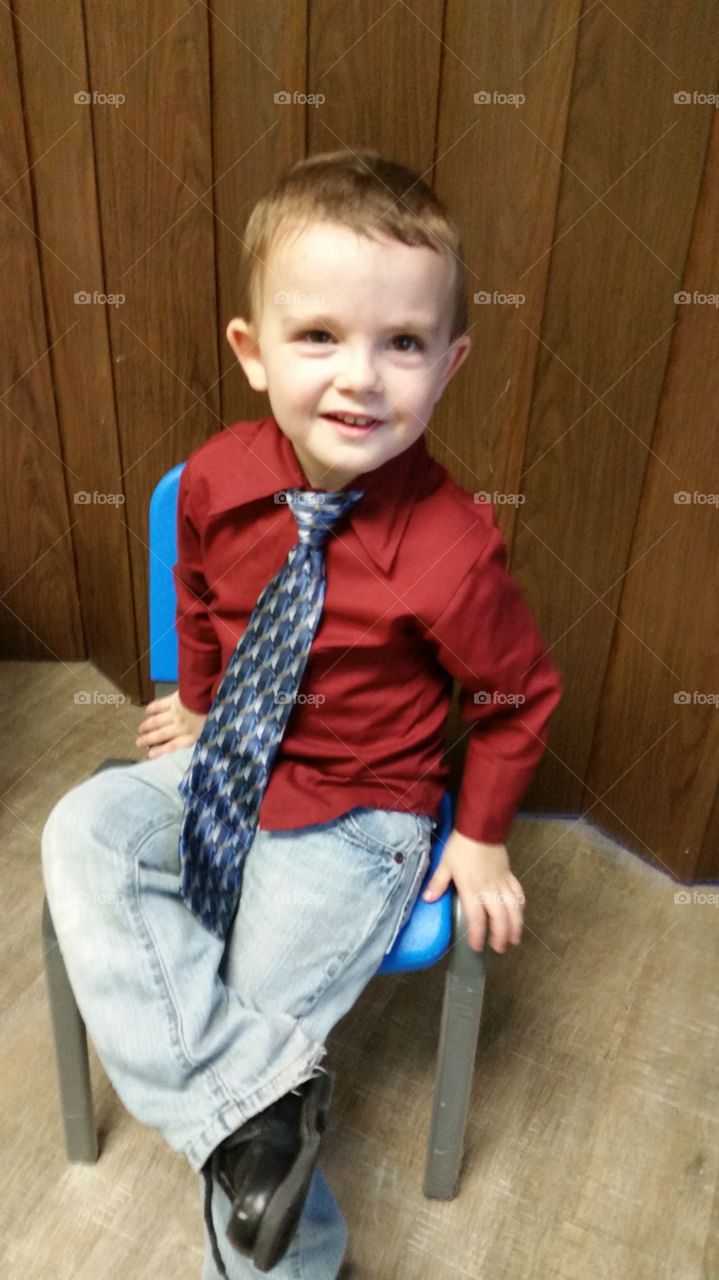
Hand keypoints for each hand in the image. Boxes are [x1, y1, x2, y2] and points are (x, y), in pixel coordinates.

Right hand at [136, 690, 206, 757]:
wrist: (211, 695)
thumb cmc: (215, 713)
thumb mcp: (210, 729)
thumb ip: (200, 735)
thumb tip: (193, 742)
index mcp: (192, 735)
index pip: (173, 745)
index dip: (161, 750)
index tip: (150, 755)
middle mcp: (181, 726)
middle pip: (162, 734)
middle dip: (149, 739)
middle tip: (138, 742)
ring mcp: (176, 713)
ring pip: (158, 721)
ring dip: (148, 725)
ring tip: (140, 729)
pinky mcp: (173, 700)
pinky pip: (160, 705)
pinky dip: (152, 708)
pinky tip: (147, 711)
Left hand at [422, 829, 524, 953]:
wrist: (481, 828)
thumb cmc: (461, 846)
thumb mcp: (445, 864)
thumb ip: (438, 883)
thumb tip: (427, 899)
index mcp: (471, 888)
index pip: (476, 917)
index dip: (478, 934)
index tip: (477, 947)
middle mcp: (489, 889)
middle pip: (499, 917)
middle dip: (500, 935)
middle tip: (499, 949)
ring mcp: (502, 882)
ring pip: (513, 908)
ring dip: (515, 925)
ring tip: (514, 939)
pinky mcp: (510, 875)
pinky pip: (518, 893)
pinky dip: (520, 906)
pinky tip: (519, 914)